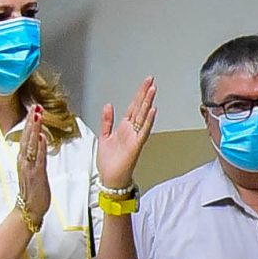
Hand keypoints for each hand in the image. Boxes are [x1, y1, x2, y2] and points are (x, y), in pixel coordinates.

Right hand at [15, 104, 52, 226]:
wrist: (30, 209)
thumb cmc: (33, 191)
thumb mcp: (34, 169)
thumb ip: (37, 154)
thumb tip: (40, 139)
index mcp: (23, 159)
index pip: (26, 137)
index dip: (30, 123)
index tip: (33, 110)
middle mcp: (24, 161)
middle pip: (26, 137)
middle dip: (31, 121)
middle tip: (35, 106)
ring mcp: (28, 167)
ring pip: (30, 144)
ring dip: (34, 129)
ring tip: (37, 116)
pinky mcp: (35, 174)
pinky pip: (37, 158)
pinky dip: (38, 147)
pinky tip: (40, 137)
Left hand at [96, 78, 157, 192]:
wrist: (111, 178)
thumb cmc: (109, 162)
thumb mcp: (104, 136)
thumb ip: (107, 121)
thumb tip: (108, 105)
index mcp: (123, 127)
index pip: (133, 106)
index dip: (139, 94)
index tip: (145, 83)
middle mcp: (131, 130)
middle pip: (140, 108)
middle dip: (145, 93)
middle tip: (151, 80)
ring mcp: (135, 137)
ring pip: (143, 116)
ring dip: (148, 103)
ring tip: (153, 90)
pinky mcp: (136, 145)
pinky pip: (143, 131)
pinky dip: (148, 120)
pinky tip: (152, 111)